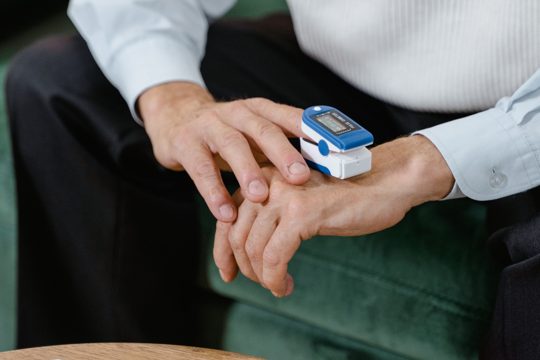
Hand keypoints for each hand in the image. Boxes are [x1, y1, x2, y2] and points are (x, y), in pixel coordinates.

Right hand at [138, 82, 309, 221]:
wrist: (177, 117)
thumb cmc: (227, 132)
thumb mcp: (255, 134)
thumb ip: (282, 147)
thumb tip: (325, 169)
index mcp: (260, 110)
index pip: (291, 117)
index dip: (312, 132)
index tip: (334, 149)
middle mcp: (237, 113)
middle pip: (263, 130)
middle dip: (283, 153)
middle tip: (300, 177)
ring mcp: (210, 126)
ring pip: (232, 146)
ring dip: (247, 171)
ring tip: (260, 196)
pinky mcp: (186, 143)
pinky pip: (201, 168)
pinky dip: (214, 192)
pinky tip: (226, 213)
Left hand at [213, 135, 453, 296]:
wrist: (383, 184)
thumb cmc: (345, 197)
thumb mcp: (299, 202)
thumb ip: (272, 215)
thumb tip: (245, 247)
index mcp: (264, 176)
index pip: (227, 215)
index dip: (222, 249)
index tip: (228, 272)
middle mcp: (268, 180)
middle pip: (235, 233)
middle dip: (241, 266)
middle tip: (259, 283)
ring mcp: (284, 195)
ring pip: (253, 248)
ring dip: (262, 276)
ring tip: (278, 286)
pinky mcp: (302, 212)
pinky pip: (274, 256)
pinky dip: (275, 277)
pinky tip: (285, 285)